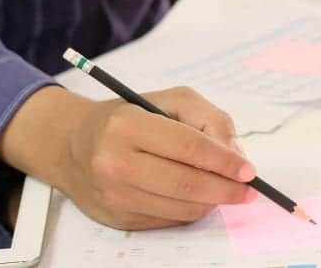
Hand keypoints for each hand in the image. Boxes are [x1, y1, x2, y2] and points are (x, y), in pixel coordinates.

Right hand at [0, 86, 256, 229]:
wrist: (71, 144)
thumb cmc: (129, 116)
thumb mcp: (170, 100)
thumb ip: (208, 119)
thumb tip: (235, 156)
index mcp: (127, 126)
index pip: (188, 147)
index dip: (224, 161)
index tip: (249, 171)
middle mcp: (115, 163)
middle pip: (186, 184)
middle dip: (226, 189)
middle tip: (249, 190)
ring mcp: (114, 195)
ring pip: (182, 208)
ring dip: (212, 201)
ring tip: (223, 188)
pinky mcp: (118, 218)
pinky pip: (169, 220)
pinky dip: (190, 209)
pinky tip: (194, 195)